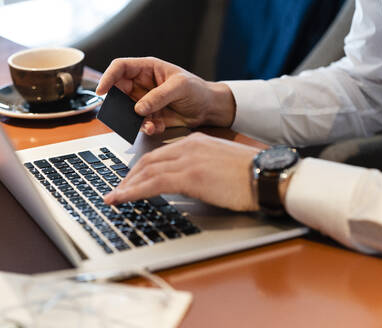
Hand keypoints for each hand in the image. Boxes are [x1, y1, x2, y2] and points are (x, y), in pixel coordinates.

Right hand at [96, 57, 235, 134]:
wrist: (209, 109)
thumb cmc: (197, 90)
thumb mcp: (180, 87)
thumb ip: (159, 96)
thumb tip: (138, 108)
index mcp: (147, 69)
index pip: (120, 68)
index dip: (108, 77)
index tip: (102, 91)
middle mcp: (142, 85)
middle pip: (119, 92)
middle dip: (120, 105)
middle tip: (125, 114)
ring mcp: (145, 102)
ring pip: (128, 111)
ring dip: (134, 120)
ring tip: (149, 124)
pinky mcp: (150, 117)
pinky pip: (140, 123)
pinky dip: (146, 127)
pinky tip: (157, 127)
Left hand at [104, 132, 260, 211]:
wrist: (267, 175)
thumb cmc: (251, 174)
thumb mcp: (221, 164)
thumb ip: (201, 167)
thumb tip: (189, 182)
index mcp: (196, 142)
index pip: (160, 154)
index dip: (141, 168)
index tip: (132, 179)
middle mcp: (189, 146)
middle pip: (149, 160)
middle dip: (129, 176)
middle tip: (118, 190)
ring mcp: (189, 160)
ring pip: (147, 170)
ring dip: (126, 185)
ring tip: (113, 198)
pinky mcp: (191, 176)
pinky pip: (154, 183)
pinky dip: (133, 191)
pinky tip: (122, 199)